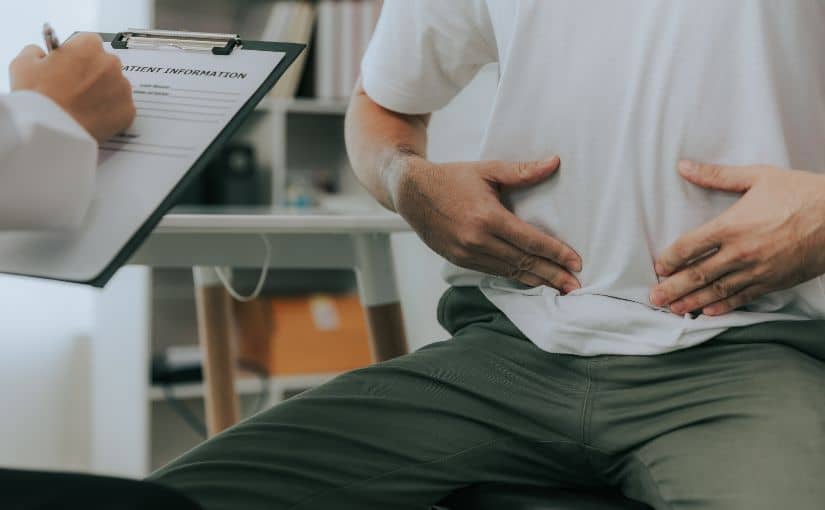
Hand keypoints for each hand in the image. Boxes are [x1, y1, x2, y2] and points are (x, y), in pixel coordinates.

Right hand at [9, 33, 135, 142]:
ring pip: (115, 87)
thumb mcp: (24, 64)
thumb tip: (43, 55)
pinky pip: (121, 109)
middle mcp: (111, 63)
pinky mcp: (128, 111)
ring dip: (104, 93)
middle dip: (93, 74)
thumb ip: (37, 52)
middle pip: (105, 65)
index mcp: (88, 46)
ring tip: (83, 106)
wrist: (52, 130)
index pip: (88, 44)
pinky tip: (94, 118)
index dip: (78, 56)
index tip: (70, 67)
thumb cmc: (38, 96)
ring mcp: (122, 88)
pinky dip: (111, 113)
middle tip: (75, 90)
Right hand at [392, 155, 582, 291]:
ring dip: (537, 281)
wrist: (412, 194)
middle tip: (576, 286)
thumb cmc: (452, 178)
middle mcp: (477, 240)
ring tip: (560, 288)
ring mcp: (467, 254)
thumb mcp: (488, 169)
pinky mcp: (460, 261)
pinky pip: (495, 272)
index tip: (576, 262)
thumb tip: (554, 162)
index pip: (530, 241)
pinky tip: (532, 280)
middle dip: (553, 275)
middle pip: (524, 262)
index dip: (556, 253)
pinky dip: (516, 277)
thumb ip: (522, 171)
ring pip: (510, 272)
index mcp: (487, 217)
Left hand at [650, 160, 824, 315]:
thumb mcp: (758, 177)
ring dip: (692, 302)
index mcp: (732, 225)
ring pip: (717, 291)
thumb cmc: (802, 193)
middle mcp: (741, 252)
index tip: (658, 267)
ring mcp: (757, 270)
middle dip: (673, 288)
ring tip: (673, 310)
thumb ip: (717, 175)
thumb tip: (683, 166)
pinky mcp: (773, 282)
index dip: (670, 258)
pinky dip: (723, 307)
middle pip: (698, 274)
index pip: (690, 246)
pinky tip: (707, 312)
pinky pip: (742, 298)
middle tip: (654, 298)